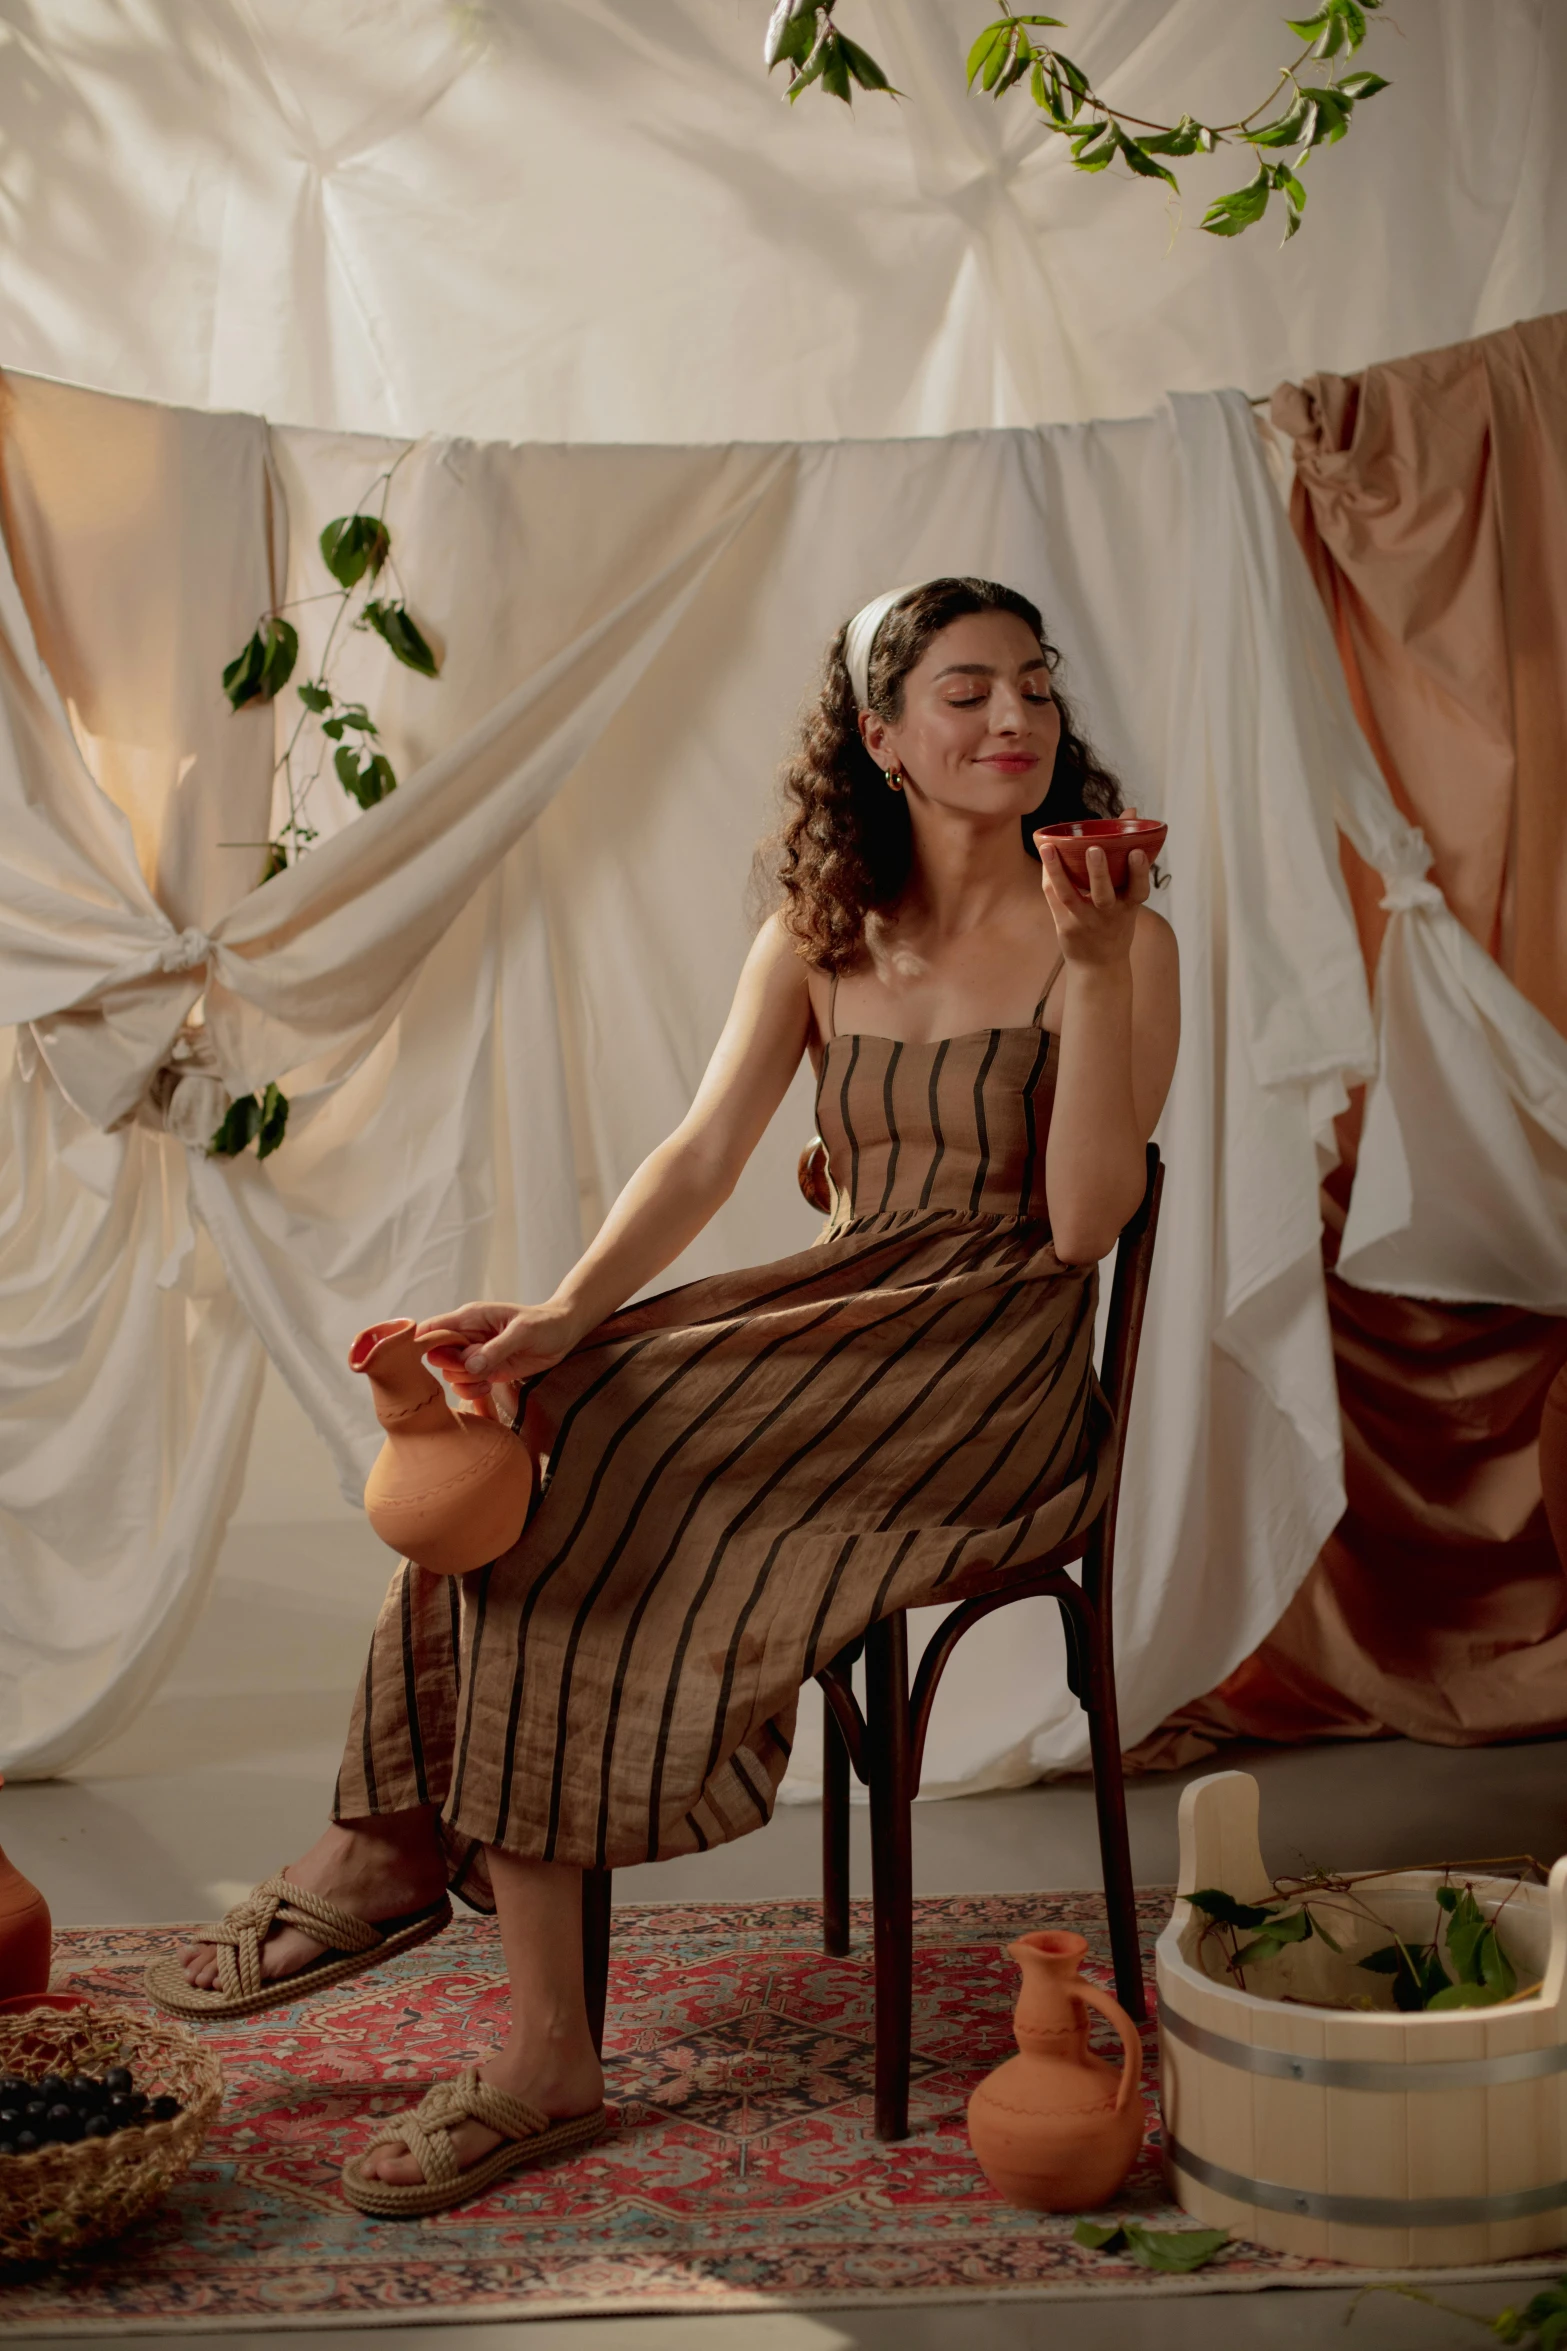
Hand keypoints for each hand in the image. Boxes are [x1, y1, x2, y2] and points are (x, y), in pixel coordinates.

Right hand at [413, 1301, 580, 1403]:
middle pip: (437, 1357)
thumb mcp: (522, 1332)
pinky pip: (466, 1384)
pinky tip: (490, 1385)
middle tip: (476, 1370)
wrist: (564, 1333)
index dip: (423, 1345)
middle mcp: (467, 1336)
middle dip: (452, 1368)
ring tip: (487, 1379)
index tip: (435, 1360)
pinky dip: (473, 1390)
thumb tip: (469, 1367)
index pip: (431, 1329)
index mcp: (469, 1318)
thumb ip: (495, 1349)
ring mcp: (475, 1355)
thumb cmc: (544, 1324)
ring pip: (450, 1374)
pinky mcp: (486, 1370)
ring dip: (464, 1382)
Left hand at [1035, 833, 1148, 966]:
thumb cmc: (1116, 919)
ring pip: (1071, 896)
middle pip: (1104, 895)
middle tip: (1094, 848)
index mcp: (1129, 907)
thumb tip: (1131, 812)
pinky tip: (1045, 856)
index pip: (1139, 890)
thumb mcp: (1129, 895)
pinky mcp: (1065, 925)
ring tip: (1049, 849)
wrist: (1099, 964)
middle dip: (1099, 872)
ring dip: (1059, 871)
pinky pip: (1054, 899)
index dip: (1140, 872)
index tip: (1137, 853)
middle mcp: (1109, 916)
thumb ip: (1127, 854)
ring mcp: (1085, 922)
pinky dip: (1049, 877)